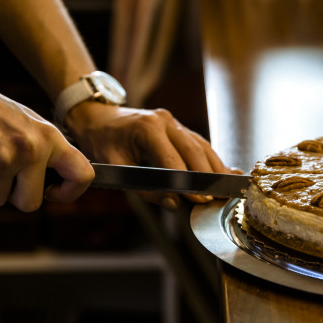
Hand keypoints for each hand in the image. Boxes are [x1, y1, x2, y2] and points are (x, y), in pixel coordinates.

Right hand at [0, 66, 93, 211]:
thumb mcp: (25, 123)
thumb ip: (42, 150)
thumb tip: (54, 183)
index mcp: (48, 136)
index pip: (82, 174)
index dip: (70, 192)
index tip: (52, 192)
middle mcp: (31, 148)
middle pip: (31, 203)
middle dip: (12, 196)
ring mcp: (4, 158)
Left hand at [64, 101, 237, 209]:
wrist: (98, 118)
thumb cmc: (102, 142)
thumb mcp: (115, 167)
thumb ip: (143, 188)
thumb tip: (173, 204)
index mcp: (148, 129)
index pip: (174, 160)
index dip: (188, 182)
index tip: (200, 200)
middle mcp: (165, 121)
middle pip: (194, 151)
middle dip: (207, 176)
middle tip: (216, 198)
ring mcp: (173, 121)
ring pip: (201, 146)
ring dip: (214, 167)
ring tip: (224, 188)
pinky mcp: (177, 126)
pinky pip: (197, 143)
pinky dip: (209, 159)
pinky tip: (222, 172)